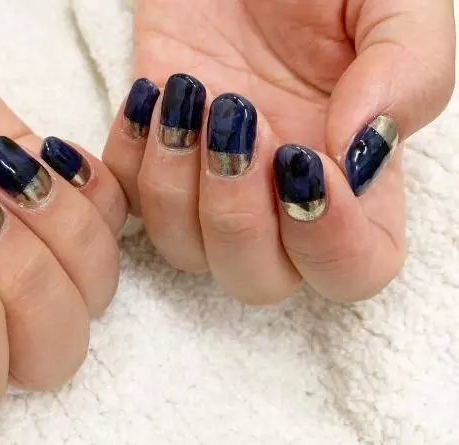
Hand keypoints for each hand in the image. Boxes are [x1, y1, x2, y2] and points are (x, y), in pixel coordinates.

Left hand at [103, 0, 454, 303]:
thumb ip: (408, 74)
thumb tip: (359, 154)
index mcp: (351, 177)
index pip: (354, 270)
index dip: (330, 245)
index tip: (304, 160)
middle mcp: (279, 199)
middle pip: (257, 280)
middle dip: (238, 218)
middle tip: (239, 121)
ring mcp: (210, 184)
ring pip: (184, 252)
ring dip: (177, 183)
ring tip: (188, 94)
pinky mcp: (154, 156)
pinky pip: (128, 204)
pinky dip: (132, 157)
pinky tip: (151, 94)